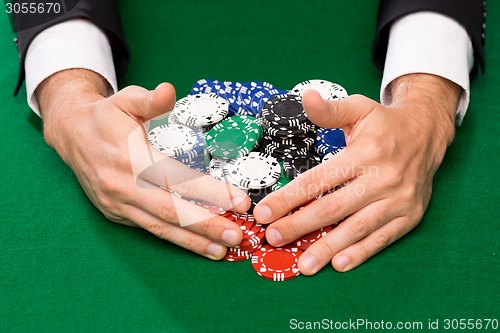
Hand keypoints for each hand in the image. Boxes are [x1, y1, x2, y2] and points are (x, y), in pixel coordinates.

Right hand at [37, 69, 249, 259]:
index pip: (177, 179)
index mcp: (129, 157)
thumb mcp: (126, 100)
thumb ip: (150, 99)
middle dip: (208, 226)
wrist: (71, 135)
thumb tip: (169, 91)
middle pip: (172, 212)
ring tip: (223, 251)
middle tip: (239, 236)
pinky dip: (175, 238)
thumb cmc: (106, 117)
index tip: (240, 201)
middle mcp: (122, 186)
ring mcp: (118, 204)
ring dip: (194, 242)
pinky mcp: (116, 213)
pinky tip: (198, 243)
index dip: (210, 192)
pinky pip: (149, 228)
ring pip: (160, 227)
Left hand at [254, 74, 460, 273]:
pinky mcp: (409, 215)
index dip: (289, 198)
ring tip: (303, 265)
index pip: (319, 180)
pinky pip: (382, 237)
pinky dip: (361, 252)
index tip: (264, 213)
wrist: (428, 134)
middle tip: (273, 239)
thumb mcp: (360, 108)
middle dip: (300, 225)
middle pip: (333, 208)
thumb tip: (305, 97)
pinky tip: (340, 264)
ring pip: (357, 228)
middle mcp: (383, 178)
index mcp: (365, 153)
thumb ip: (330, 110)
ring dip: (328, 248)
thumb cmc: (385, 124)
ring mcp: (398, 200)